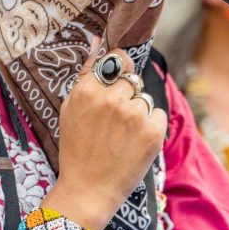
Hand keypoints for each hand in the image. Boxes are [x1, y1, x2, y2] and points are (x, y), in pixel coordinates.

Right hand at [48, 38, 166, 229]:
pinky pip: (157, 114)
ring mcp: (133, 114)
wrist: (88, 189)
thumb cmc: (76, 150)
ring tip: (122, 136)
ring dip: (138, 113)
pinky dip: (150, 126)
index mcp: (88, 90)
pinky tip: (134, 142)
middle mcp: (111, 98)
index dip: (119, 71)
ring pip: (145, 98)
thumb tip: (97, 40)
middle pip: (132, 79)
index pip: (117, 60)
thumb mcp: (71, 108)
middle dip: (127, 95)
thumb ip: (85, 73)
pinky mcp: (152, 131)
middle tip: (114, 122)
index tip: (118, 83)